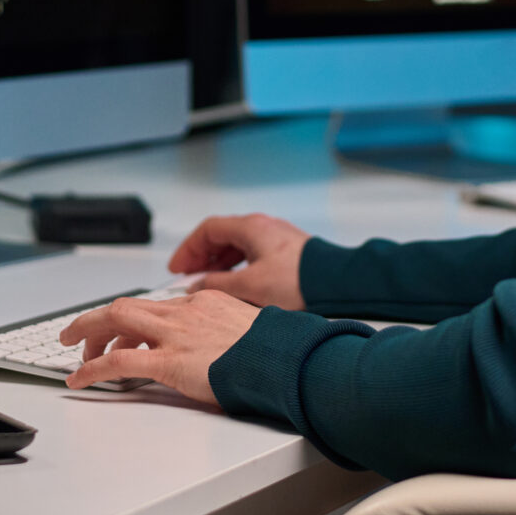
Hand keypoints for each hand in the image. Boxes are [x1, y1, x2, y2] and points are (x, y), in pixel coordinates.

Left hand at [59, 290, 258, 402]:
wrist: (283, 360)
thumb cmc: (274, 352)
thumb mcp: (246, 329)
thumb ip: (222, 332)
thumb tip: (218, 347)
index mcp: (202, 302)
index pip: (154, 306)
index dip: (131, 322)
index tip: (122, 335)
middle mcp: (184, 312)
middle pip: (125, 306)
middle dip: (96, 321)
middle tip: (80, 338)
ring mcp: (175, 334)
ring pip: (115, 320)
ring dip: (88, 336)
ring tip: (77, 357)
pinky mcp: (170, 361)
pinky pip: (118, 360)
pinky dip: (92, 369)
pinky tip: (79, 380)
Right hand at [168, 213, 309, 309]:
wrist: (338, 284)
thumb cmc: (298, 282)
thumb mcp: (250, 286)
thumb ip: (218, 285)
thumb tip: (198, 285)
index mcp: (251, 227)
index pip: (208, 229)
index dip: (189, 248)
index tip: (178, 268)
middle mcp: (263, 227)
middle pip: (223, 235)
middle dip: (203, 256)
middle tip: (188, 277)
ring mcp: (276, 239)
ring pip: (238, 246)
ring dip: (220, 263)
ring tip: (209, 284)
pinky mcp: (287, 253)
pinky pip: (253, 254)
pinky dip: (238, 267)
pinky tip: (236, 285)